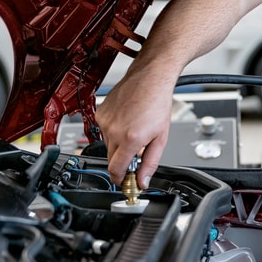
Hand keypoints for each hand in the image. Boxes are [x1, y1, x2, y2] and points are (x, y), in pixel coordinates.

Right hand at [95, 69, 176, 186]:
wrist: (150, 79)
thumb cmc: (158, 103)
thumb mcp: (161, 138)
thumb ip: (150, 163)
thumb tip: (142, 181)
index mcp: (130, 139)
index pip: (116, 170)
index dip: (120, 180)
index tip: (124, 182)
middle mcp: (114, 131)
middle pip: (111, 159)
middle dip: (122, 162)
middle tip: (135, 157)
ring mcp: (105, 121)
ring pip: (107, 145)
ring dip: (118, 145)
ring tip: (134, 131)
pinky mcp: (100, 113)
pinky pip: (104, 130)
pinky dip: (113, 131)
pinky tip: (126, 122)